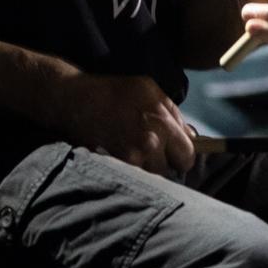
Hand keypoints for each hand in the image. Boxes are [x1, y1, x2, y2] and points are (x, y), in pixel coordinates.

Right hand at [52, 72, 195, 175]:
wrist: (75, 99)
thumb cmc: (113, 91)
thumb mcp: (150, 90)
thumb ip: (173, 115)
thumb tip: (192, 138)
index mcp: (163, 121)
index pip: (187, 157)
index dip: (180, 157)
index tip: (172, 156)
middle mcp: (151, 140)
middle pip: (169, 172)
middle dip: (163, 166)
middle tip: (150, 156)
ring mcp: (132, 155)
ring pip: (150, 178)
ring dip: (145, 170)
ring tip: (133, 156)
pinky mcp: (115, 163)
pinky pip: (131, 177)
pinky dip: (128, 172)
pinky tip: (119, 157)